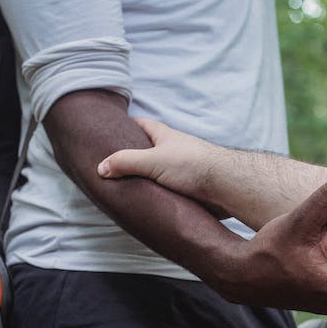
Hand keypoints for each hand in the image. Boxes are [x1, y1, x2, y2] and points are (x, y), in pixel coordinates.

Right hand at [98, 117, 228, 213]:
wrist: (225, 185)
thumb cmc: (192, 165)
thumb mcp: (151, 161)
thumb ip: (125, 162)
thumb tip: (101, 168)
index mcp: (165, 136)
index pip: (142, 125)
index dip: (127, 126)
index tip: (111, 131)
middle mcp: (174, 150)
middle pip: (149, 149)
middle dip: (133, 156)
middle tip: (114, 166)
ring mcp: (182, 169)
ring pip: (159, 171)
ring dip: (146, 178)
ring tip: (125, 188)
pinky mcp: (189, 188)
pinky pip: (168, 189)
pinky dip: (158, 194)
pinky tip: (148, 202)